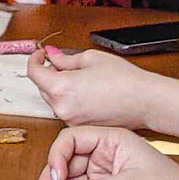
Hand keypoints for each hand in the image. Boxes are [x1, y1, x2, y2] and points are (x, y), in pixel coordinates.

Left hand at [26, 45, 165, 125]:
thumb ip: (64, 58)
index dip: (34, 59)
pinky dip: (68, 99)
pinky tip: (86, 91)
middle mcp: (62, 108)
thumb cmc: (124, 79)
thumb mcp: (90, 58)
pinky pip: (65, 110)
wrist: (145, 101)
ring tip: (80, 77)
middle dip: (47, 73)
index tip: (40, 53)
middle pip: (42, 88)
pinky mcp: (79, 126)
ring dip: (58, 87)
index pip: (33, 73)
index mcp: (61, 88)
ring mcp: (70, 120)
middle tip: (62, 62)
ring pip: (53, 100)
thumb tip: (51, 55)